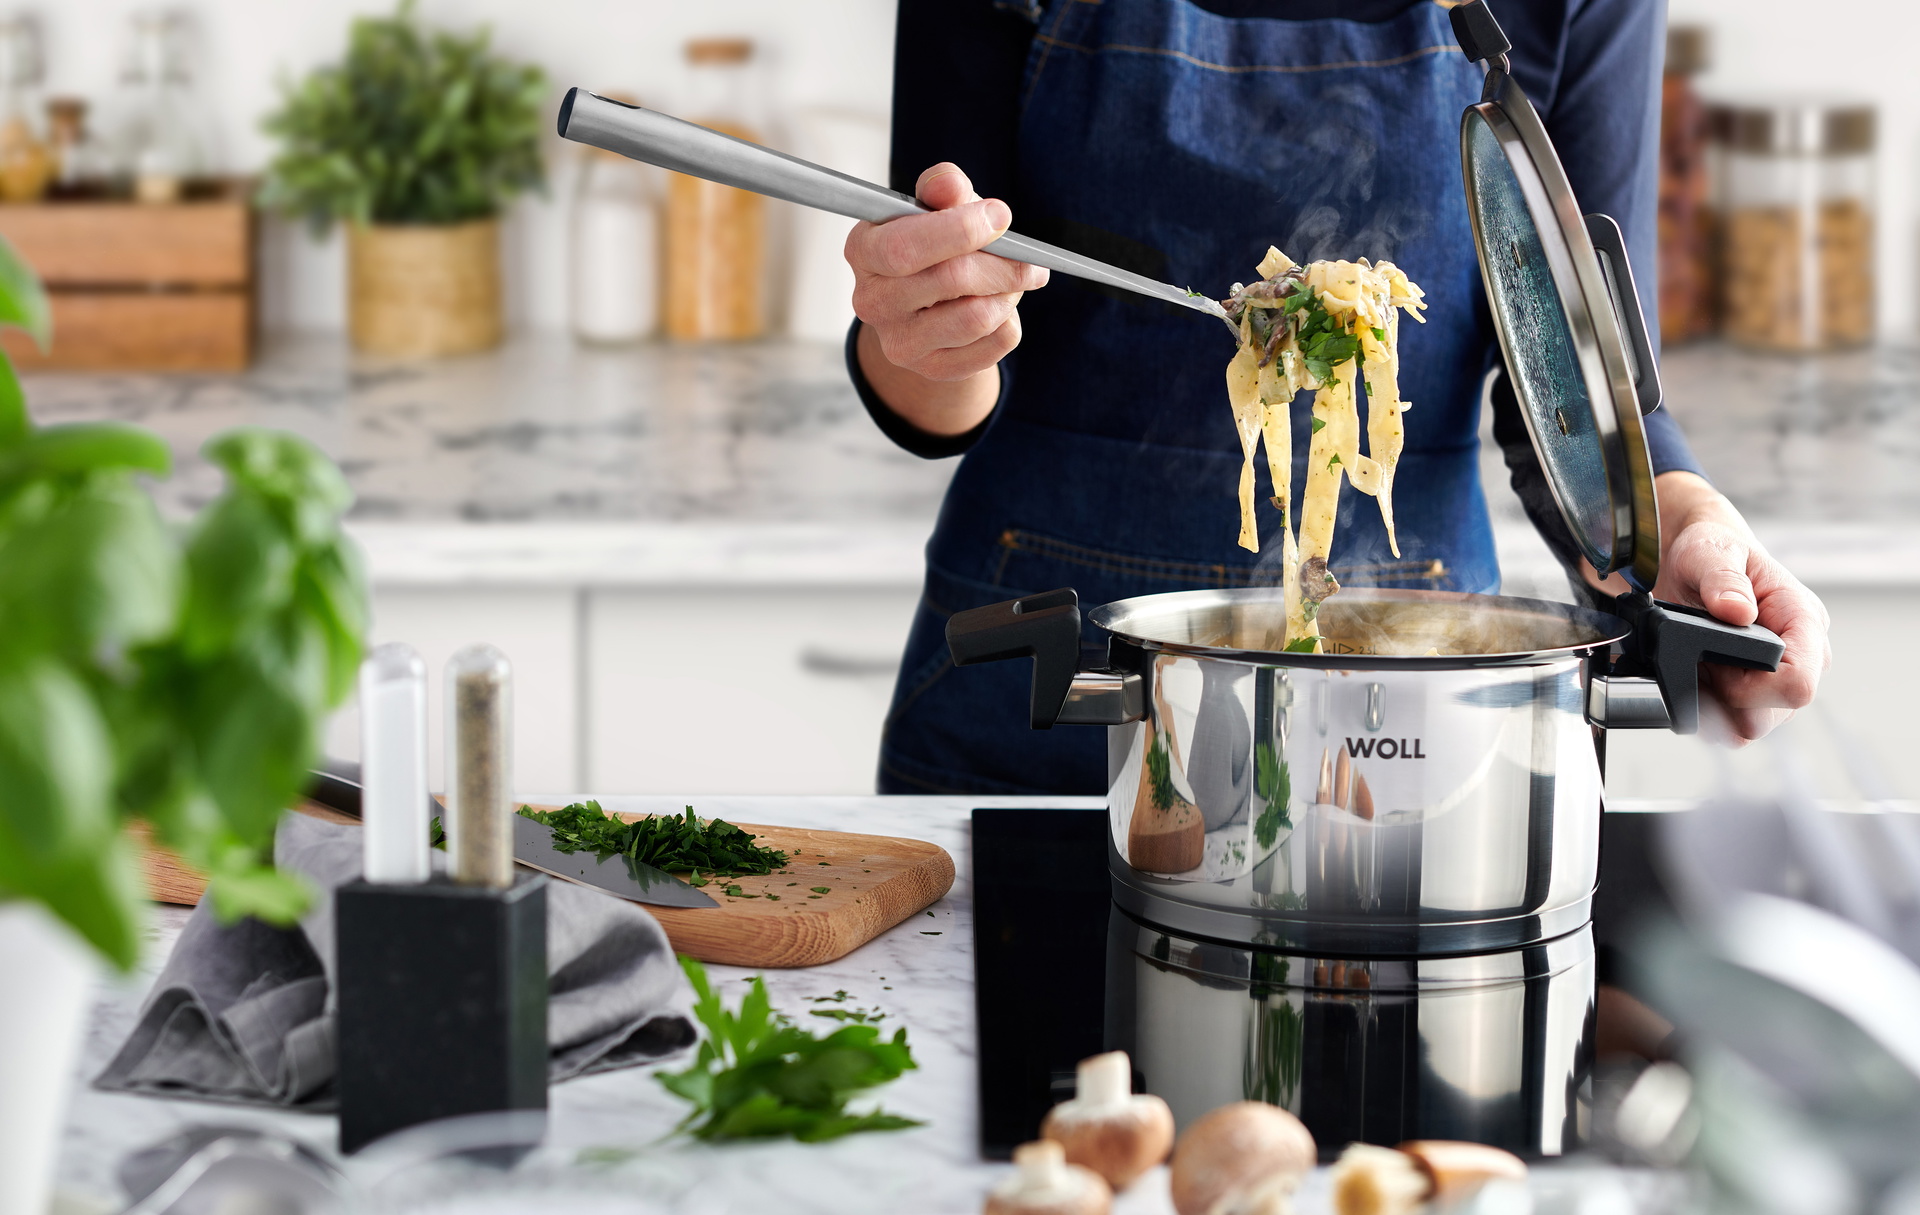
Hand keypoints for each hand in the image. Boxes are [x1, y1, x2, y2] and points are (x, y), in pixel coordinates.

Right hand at [845, 164, 1047, 434]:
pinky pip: (993, 345)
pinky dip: (1009, 322)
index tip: (1000, 216)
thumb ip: (942, 189)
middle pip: (950, 279)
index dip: (960, 230)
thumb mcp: (934, 207)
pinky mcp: (931, 368)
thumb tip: (949, 185)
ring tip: (1013, 282)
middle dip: (1001, 264)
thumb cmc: (932, 245)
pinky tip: (1000, 309)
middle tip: (1028, 258)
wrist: (926, 307)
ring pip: (977, 317)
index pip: (905, 247)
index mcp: (864, 250)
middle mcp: (871, 301)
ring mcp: (898, 342)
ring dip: (1008, 294)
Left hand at [1651, 472, 1830, 743]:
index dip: (1753, 688)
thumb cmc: (1712, 551)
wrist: (1695, 560)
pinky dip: (1704, 709)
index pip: (1798, 684)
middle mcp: (1801, 656)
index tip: (1715, 666)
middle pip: (1769, 716)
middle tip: (1697, 662)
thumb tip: (1737, 611)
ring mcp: (1777, 679)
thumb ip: (1723, 580)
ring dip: (1713, 706)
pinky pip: (1730, 725)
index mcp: (1803, 621)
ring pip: (1748, 727)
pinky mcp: (1754, 694)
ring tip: (1695, 665)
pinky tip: (1693, 678)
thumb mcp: (1711, 553)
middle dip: (1725, 698)